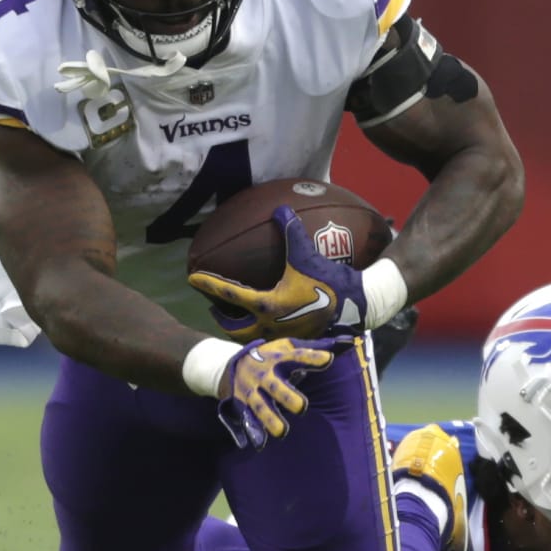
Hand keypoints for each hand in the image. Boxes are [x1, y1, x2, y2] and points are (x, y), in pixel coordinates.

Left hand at [189, 206, 367, 339]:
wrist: (359, 306)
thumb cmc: (332, 280)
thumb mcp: (308, 254)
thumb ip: (291, 231)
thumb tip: (280, 208)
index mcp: (268, 304)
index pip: (229, 294)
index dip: (208, 283)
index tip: (191, 278)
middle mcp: (271, 325)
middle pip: (234, 327)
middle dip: (220, 318)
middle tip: (213, 308)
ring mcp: (283, 337)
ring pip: (251, 337)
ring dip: (240, 328)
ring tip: (237, 318)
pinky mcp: (297, 341)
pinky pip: (270, 338)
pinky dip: (261, 332)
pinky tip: (267, 324)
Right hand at [216, 336, 352, 449]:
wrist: (229, 365)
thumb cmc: (268, 356)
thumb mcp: (286, 347)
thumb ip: (313, 349)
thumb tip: (345, 343)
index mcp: (278, 358)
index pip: (297, 356)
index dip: (312, 358)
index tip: (328, 359)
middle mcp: (264, 375)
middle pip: (276, 387)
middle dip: (287, 397)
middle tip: (301, 407)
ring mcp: (252, 391)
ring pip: (261, 407)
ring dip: (270, 419)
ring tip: (282, 432)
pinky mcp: (243, 405)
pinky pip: (248, 420)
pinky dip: (253, 431)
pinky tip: (260, 443)